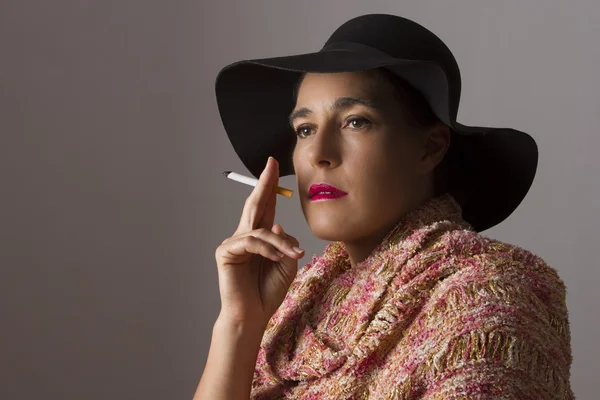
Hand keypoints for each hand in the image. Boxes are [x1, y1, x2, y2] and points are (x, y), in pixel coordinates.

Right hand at [215, 157, 303, 328]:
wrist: (253, 315)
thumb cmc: (269, 291)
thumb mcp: (287, 263)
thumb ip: (285, 242)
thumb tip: (276, 225)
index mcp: (260, 237)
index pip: (265, 206)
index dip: (269, 186)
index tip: (274, 165)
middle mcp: (245, 236)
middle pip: (255, 204)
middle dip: (265, 183)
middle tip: (272, 163)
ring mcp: (234, 243)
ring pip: (261, 230)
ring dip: (281, 243)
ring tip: (293, 256)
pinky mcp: (226, 252)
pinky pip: (252, 242)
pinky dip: (268, 249)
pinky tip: (278, 259)